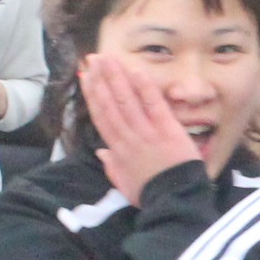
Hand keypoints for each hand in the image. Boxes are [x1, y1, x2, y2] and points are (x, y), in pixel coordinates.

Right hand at [77, 53, 201, 204]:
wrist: (174, 201)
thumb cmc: (151, 194)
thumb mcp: (124, 185)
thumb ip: (112, 166)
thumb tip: (101, 151)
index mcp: (117, 150)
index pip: (101, 117)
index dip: (91, 95)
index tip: (85, 77)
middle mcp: (129, 137)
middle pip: (110, 103)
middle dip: (100, 79)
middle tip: (93, 58)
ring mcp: (147, 132)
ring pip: (127, 101)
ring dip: (116, 78)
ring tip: (107, 59)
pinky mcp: (168, 130)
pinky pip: (154, 105)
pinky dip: (144, 88)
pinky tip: (135, 71)